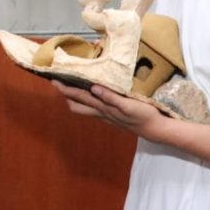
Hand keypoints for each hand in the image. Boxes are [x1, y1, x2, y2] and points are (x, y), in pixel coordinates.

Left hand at [52, 81, 168, 140]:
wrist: (155, 129)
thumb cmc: (143, 115)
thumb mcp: (128, 105)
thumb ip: (111, 97)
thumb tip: (93, 88)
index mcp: (103, 108)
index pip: (79, 97)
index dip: (66, 89)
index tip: (54, 80)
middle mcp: (101, 112)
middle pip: (77, 105)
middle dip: (66, 95)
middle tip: (58, 82)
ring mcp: (106, 116)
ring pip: (84, 108)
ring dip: (75, 98)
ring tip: (71, 86)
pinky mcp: (112, 116)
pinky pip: (94, 109)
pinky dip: (87, 101)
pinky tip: (91, 95)